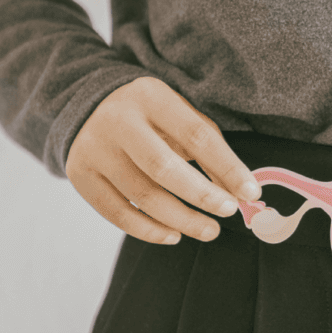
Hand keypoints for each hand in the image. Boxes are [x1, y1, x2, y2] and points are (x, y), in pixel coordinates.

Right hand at [65, 77, 260, 244]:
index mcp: (152, 97)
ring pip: (142, 196)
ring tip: (209, 230)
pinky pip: (116, 212)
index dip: (227, 167)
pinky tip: (174, 235)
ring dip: (181, 219)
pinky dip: (148, 230)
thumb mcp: (182, 116)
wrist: (91, 107)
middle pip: (164, 168)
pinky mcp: (80, 175)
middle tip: (229, 212)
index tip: (251, 192)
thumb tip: (238, 192)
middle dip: (202, 195)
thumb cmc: (154, 116)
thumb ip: (210, 149)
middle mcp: (119, 121)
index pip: (197, 136)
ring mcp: (95, 148)